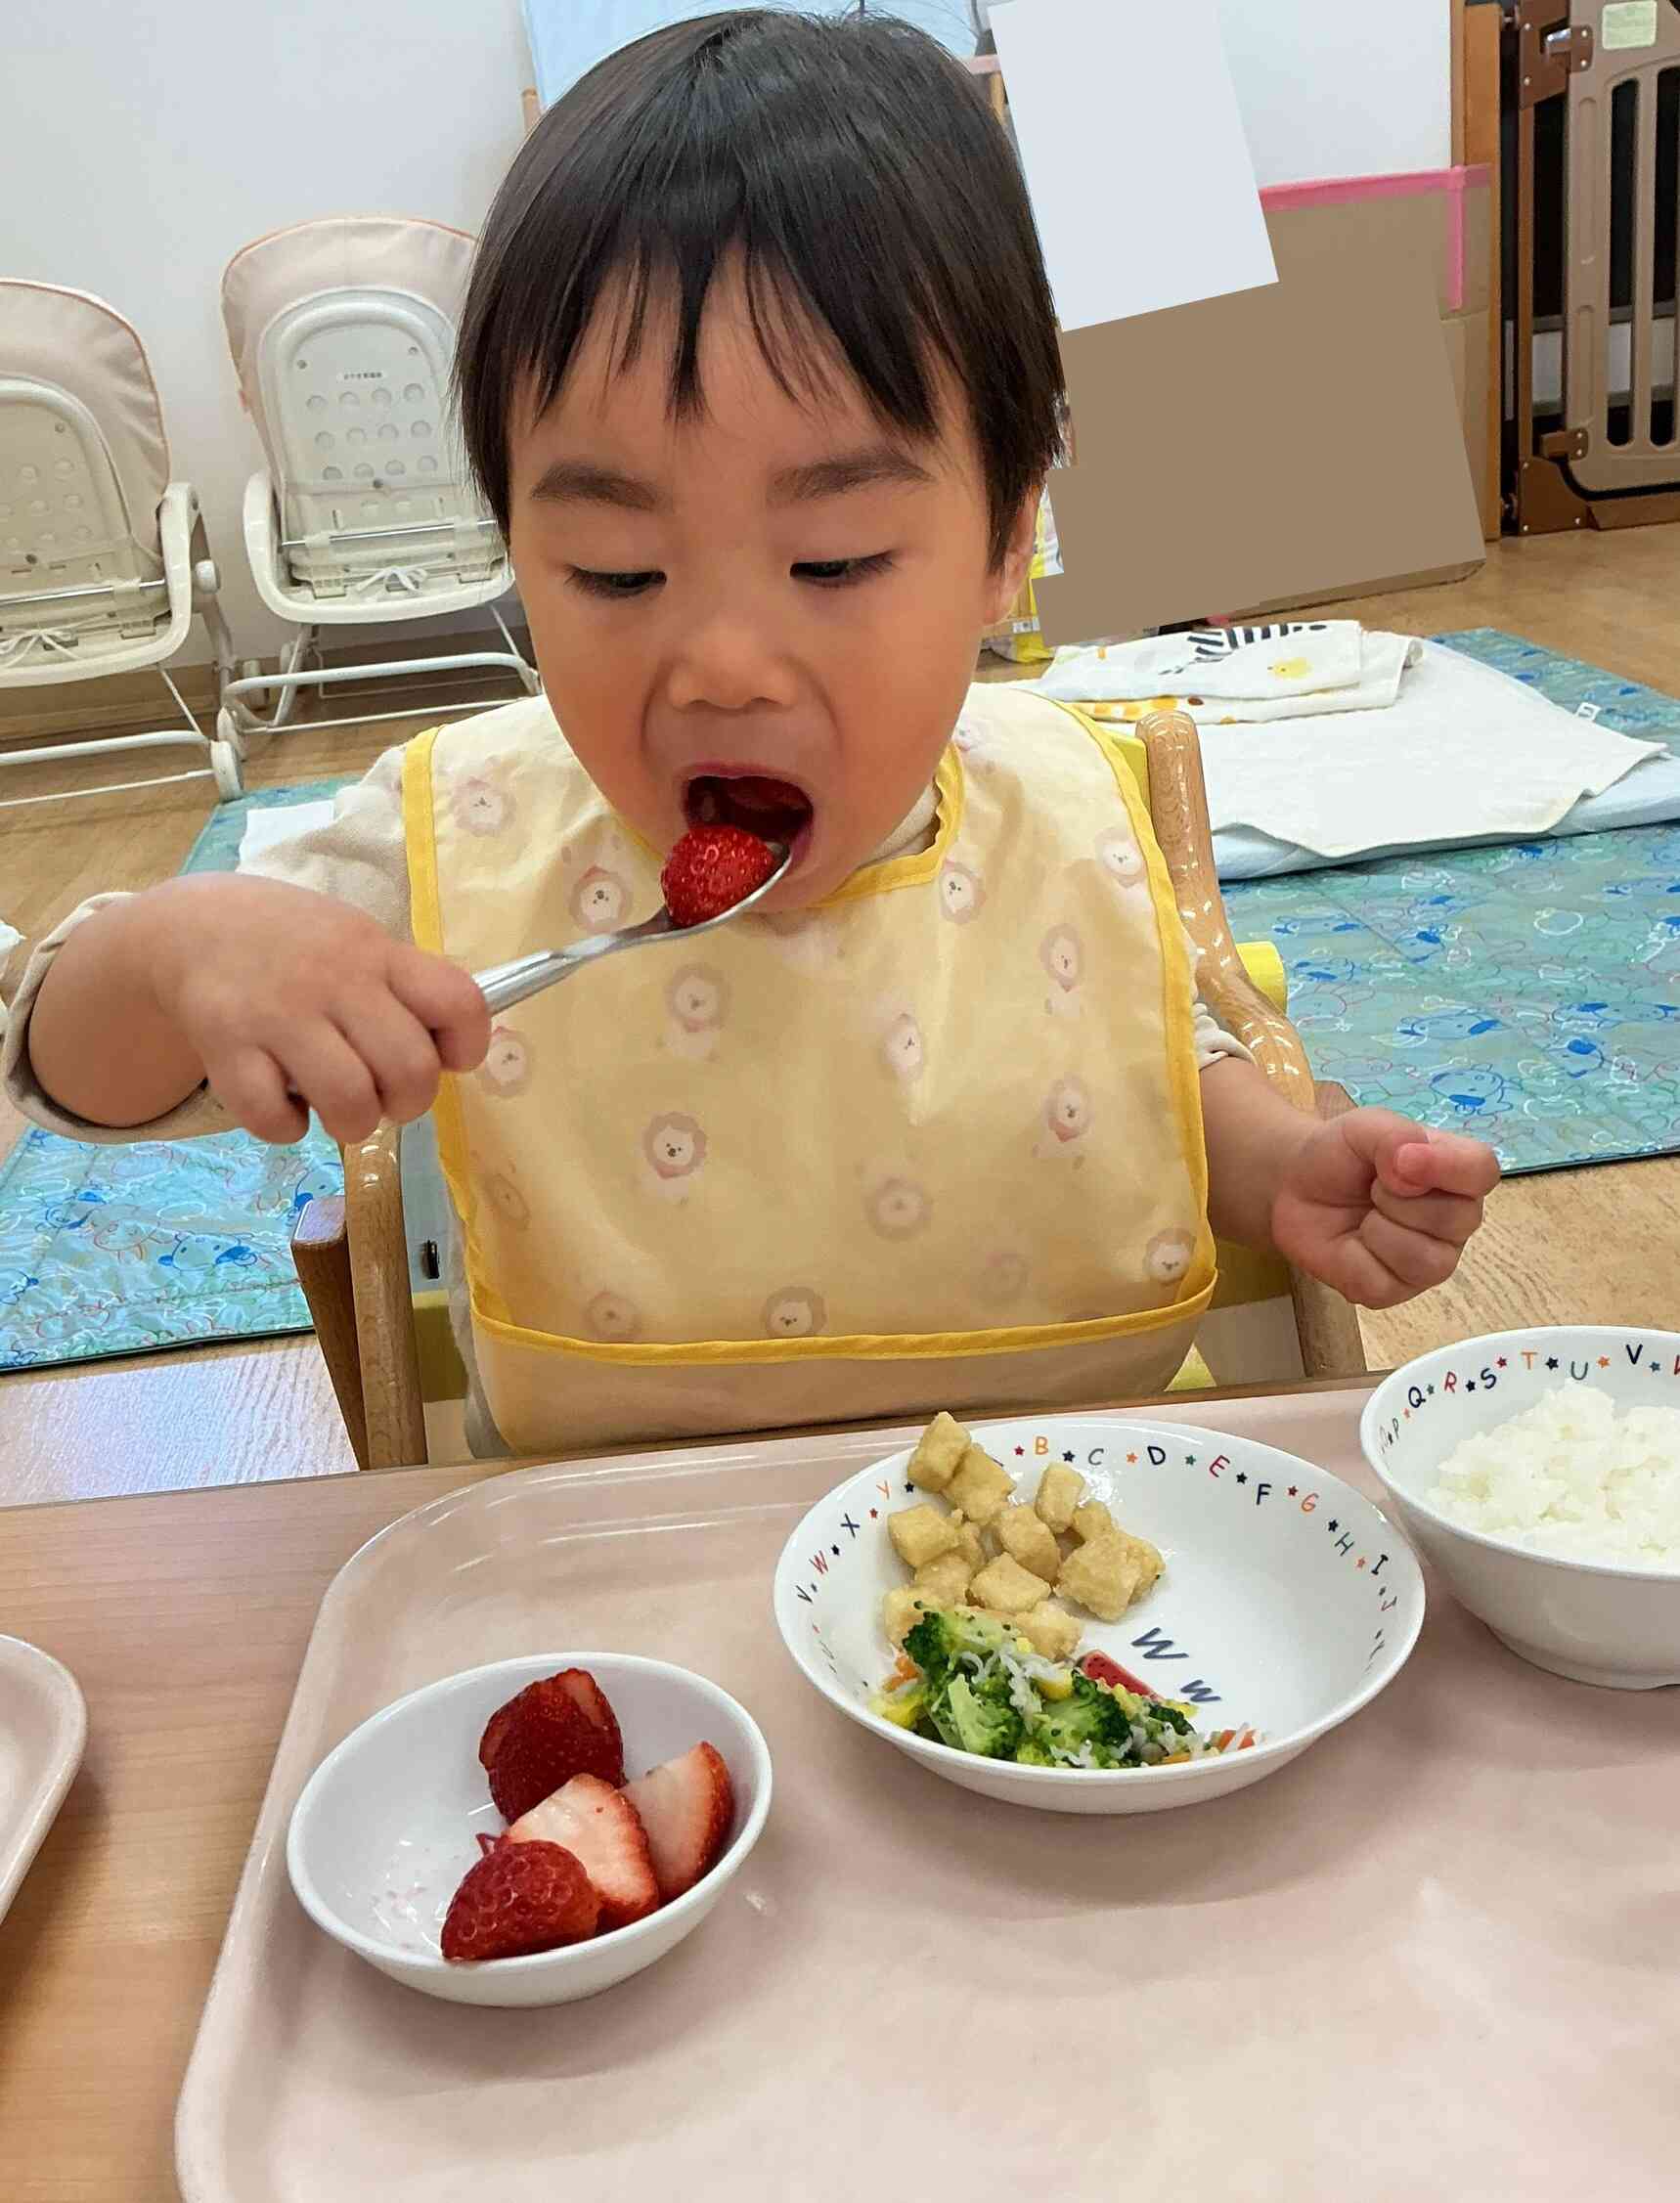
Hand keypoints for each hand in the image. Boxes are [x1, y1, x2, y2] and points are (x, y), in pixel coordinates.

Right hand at [146, 875, 490, 1144]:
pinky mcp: (226, 1045)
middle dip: (409, 1103)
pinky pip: (274, 1118)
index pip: (458, 1002)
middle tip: (385, 1097)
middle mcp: (335, 981)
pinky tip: (284, 1106)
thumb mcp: (357, 943)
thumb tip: (451, 1055)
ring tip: (339, 1109)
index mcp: (378, 955)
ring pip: (350, 1102)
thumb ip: (403, 990)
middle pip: (411, 1069)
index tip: (445, 1058)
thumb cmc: (296, 947)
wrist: (193, 927)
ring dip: (354, 1124)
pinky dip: (287, 1128)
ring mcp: (279, 1014)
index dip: (466, 1046)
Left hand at [1270, 1108, 1499, 1308]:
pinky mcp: (1394, 1291)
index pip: (1482, 1171)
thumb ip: (1394, 1135)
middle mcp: (1455, 1221)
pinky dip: (1356, 1258)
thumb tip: (1412, 1162)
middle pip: (1459, 1219)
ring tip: (1364, 1215)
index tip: (1402, 1160)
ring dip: (1380, 1229)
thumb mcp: (1364, 1127)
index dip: (1447, 1167)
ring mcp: (1430, 1261)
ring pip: (1426, 1260)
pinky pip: (1385, 1283)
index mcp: (1457, 1174)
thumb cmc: (1340, 1154)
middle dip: (1399, 1198)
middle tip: (1373, 1187)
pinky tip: (1352, 1241)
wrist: (1294, 1186)